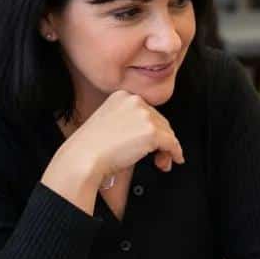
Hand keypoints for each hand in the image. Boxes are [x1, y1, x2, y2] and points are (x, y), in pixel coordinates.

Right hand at [63, 91, 184, 179]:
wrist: (83, 157)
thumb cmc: (91, 147)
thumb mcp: (110, 123)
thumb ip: (131, 123)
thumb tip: (154, 136)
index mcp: (122, 96)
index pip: (147, 112)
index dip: (153, 128)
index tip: (154, 141)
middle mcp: (135, 101)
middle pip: (159, 121)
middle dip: (162, 140)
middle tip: (160, 157)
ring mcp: (144, 115)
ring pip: (167, 132)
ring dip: (167, 149)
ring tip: (162, 162)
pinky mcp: (152, 132)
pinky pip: (172, 143)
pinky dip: (175, 153)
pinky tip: (174, 160)